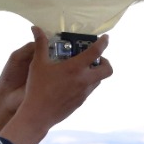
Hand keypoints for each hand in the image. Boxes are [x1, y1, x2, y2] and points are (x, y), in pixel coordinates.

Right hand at [0, 28, 110, 143]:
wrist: (38, 115)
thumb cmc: (37, 88)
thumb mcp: (38, 64)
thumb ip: (40, 44)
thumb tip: (36, 28)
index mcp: (75, 68)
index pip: (96, 52)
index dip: (104, 43)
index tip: (106, 38)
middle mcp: (84, 80)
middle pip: (107, 70)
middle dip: (105, 62)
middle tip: (94, 58)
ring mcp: (84, 93)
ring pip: (98, 80)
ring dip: (94, 72)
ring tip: (80, 69)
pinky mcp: (81, 102)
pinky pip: (89, 90)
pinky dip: (86, 83)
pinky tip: (71, 82)